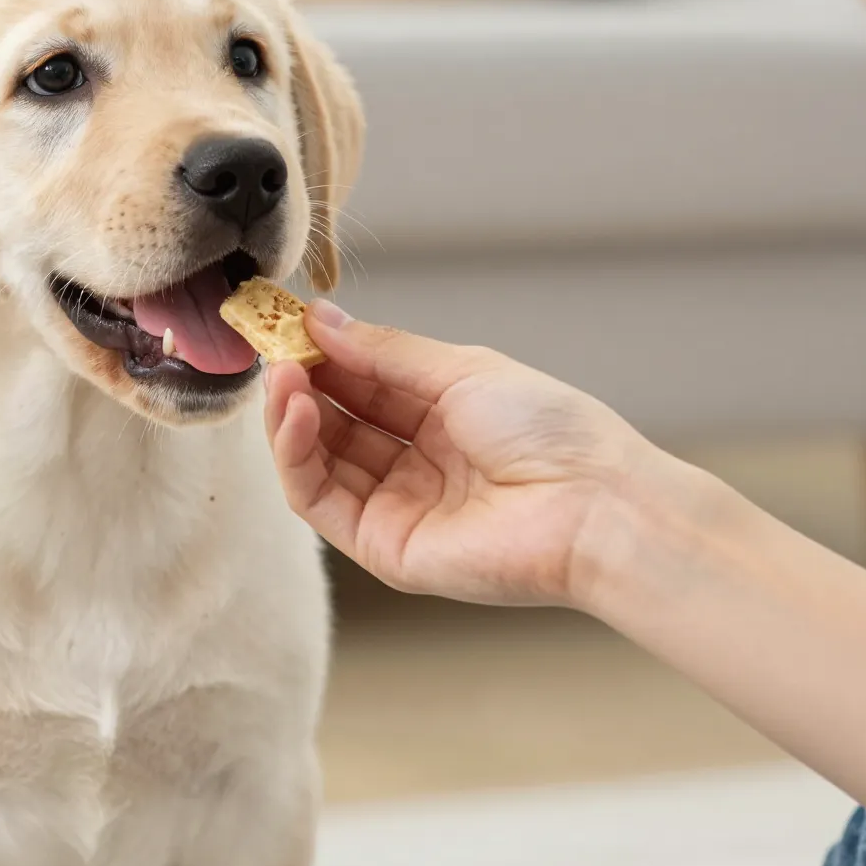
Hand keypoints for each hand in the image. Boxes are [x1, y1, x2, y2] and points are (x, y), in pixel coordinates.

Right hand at [264, 302, 676, 606]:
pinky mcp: (383, 547)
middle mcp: (417, 464)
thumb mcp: (461, 370)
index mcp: (444, 418)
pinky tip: (293, 414)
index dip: (323, 354)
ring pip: (317, 461)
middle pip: (334, 422)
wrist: (595, 506)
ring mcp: (397, 508)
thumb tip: (319, 318)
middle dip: (299, 383)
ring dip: (289, 416)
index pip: (364, 384)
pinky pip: (320, 501)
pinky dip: (295, 457)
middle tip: (269, 346)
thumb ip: (384, 351)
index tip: (285, 321)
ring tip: (280, 376)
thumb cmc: (552, 432)